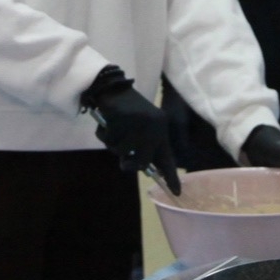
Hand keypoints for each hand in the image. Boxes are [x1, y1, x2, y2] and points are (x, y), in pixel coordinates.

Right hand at [81, 65, 179, 194]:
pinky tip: (107, 121)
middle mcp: (153, 126)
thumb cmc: (126, 111)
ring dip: (112, 144)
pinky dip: (103, 134)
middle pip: (141, 162)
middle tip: (124, 160)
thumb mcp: (140, 128)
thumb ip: (142, 147)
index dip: (171, 176)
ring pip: (121, 151)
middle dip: (129, 163)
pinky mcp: (122, 118)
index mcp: (161, 129)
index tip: (177, 193)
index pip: (167, 157)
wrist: (113, 87)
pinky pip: (108, 139)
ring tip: (114, 129)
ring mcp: (138, 123)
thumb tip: (138, 166)